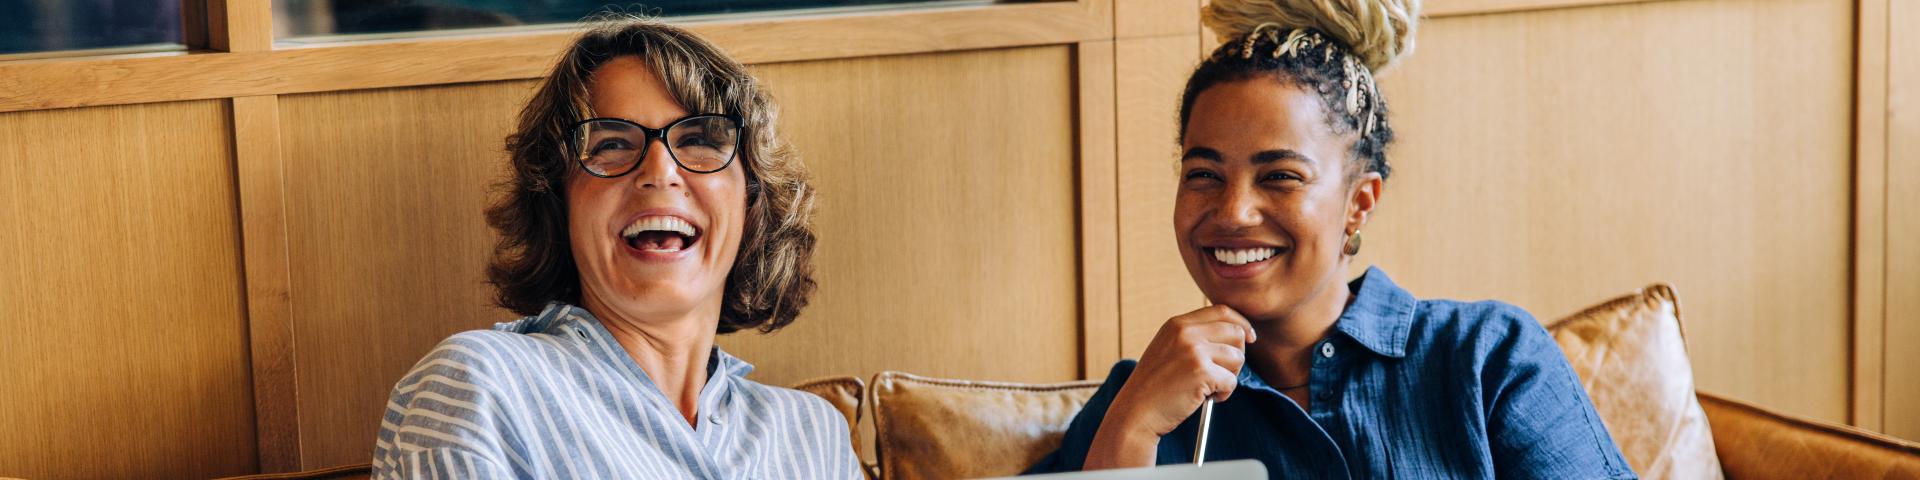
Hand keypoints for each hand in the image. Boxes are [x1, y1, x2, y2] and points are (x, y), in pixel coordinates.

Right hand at [1084, 305, 1254, 468]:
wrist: (1136, 412)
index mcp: (1177, 323)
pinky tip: (1206, 398)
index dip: (1241, 323)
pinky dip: (1224, 394)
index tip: (1249, 338)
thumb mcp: (1168, 349)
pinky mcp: (1201, 371)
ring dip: (1230, 377)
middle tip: (1222, 373)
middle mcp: (1185, 331)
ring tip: (1210, 388)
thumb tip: (1236, 333)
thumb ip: (1193, 338)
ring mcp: (1193, 350)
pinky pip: (1232, 381)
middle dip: (1237, 355)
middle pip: (1236, 331)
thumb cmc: (1154, 388)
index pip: (1222, 311)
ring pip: (1238, 357)